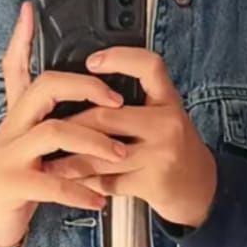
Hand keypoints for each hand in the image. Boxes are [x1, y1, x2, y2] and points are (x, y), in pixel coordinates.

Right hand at [0, 5, 129, 246]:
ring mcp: (10, 155)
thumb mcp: (23, 135)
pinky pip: (52, 183)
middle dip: (86, 89)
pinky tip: (99, 199)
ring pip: (53, 133)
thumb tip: (51, 78)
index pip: (22, 67)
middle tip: (119, 103)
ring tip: (120, 154)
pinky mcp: (13, 185)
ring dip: (93, 141)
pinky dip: (79, 191)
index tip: (37, 16)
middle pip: (44, 90)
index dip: (25, 41)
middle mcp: (11, 128)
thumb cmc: (17, 173)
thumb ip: (36, 109)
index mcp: (18, 113)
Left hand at [46, 47, 217, 229]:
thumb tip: (84, 88)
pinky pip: (109, 182)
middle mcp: (168, 123)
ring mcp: (161, 154)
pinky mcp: (153, 183)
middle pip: (106, 117)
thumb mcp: (164, 115)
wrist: (200, 188)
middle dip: (70, 127)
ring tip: (48, 163)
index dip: (119, 58)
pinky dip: (86, 183)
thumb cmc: (173, 148)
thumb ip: (135, 102)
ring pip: (101, 154)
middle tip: (47, 131)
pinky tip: (72, 182)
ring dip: (69, 161)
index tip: (91, 62)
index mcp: (167, 100)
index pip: (149, 66)